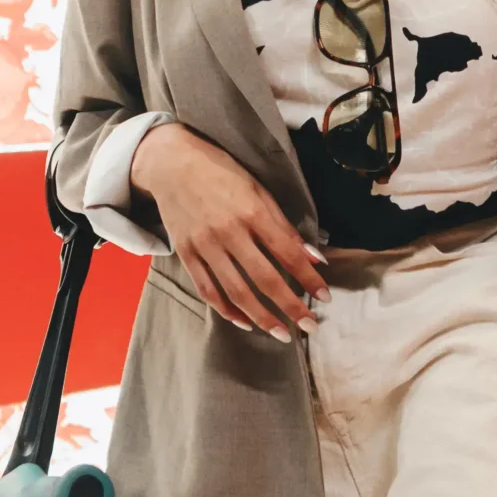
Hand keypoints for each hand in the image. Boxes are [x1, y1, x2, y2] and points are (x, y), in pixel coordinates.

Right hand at [130, 121, 328, 340]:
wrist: (171, 163)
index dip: (308, 278)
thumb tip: (313, 257)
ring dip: (262, 317)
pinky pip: (207, 290)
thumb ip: (284, 226)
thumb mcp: (259, 190)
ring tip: (281, 333)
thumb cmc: (222, 173)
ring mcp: (205, 245)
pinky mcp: (186, 254)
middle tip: (310, 325)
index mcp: (252, 211)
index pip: (288, 253)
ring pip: (236, 291)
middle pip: (265, 278)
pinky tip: (244, 321)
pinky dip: (226, 310)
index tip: (325, 297)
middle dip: (290, 306)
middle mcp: (228, 231)